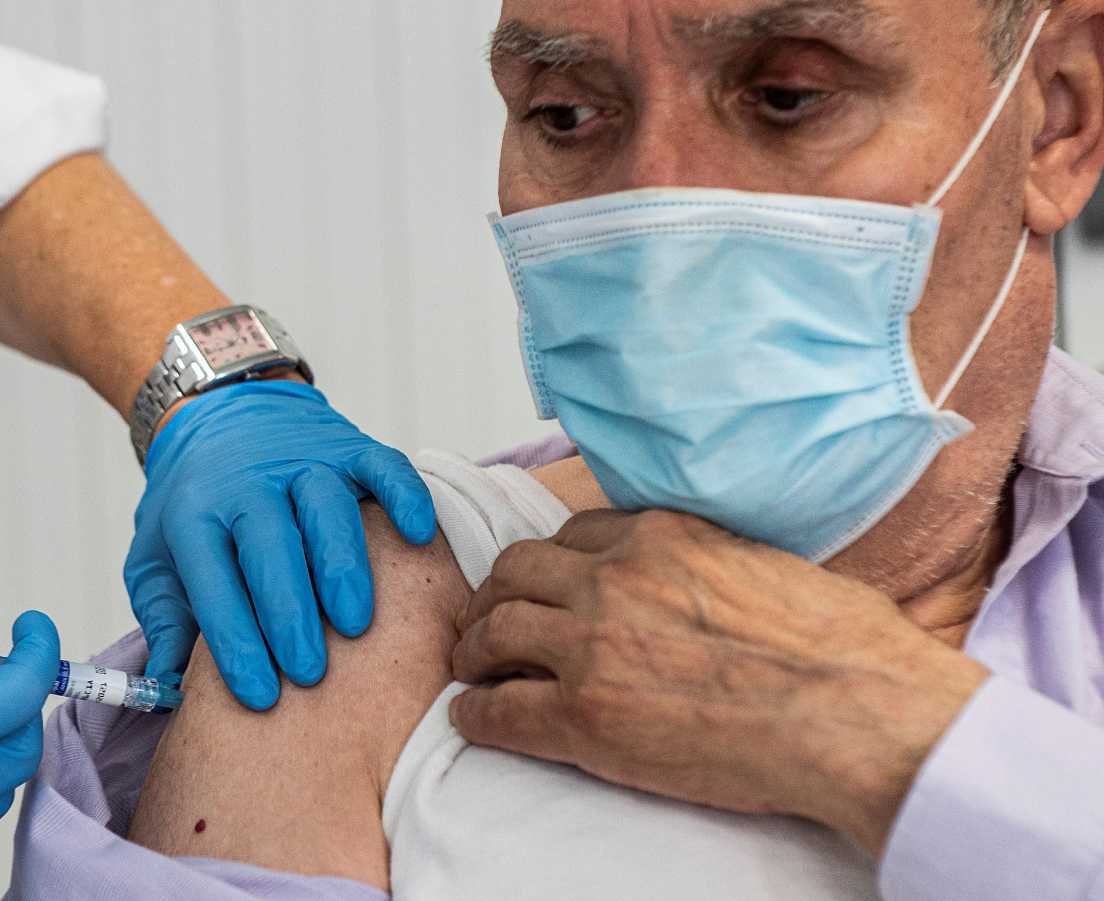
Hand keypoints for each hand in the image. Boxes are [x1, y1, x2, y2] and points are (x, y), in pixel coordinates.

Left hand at [126, 380, 435, 709]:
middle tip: (309, 672)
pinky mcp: (348, 446)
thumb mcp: (155, 558)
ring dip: (341, 566)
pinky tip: (417, 534)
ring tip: (355, 624)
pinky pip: (381, 465)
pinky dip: (404, 495)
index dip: (235, 641)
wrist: (217, 415)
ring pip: (326, 509)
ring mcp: (302, 461)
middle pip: (271, 546)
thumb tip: (169, 687)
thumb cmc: (193, 504)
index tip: (259, 696)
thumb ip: (164, 619)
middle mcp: (249, 484)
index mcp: (195, 514)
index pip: (214, 582)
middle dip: (290, 613)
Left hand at [450, 510, 988, 852]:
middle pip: (515, 572)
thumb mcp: (770, 564)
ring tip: (474, 669)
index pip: (574, 536)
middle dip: (497, 596)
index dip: (551, 566)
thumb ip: (715, 562)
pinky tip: (476, 720)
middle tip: (491, 623)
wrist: (858, 711)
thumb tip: (715, 583)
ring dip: (475, 649)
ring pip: (493, 631)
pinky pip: (497, 709)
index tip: (545, 585)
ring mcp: (590, 645)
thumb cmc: (844, 646)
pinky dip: (476, 714)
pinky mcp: (583, 715)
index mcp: (660, 536)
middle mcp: (613, 578)